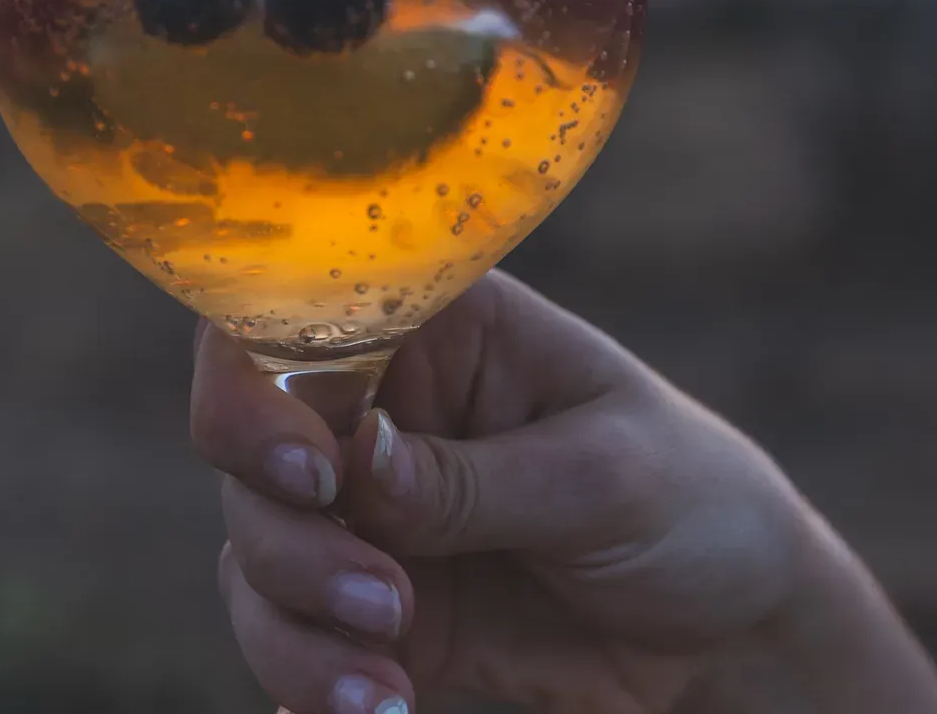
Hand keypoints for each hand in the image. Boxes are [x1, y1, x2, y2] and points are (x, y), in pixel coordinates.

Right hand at [191, 270, 936, 712]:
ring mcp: (370, 504)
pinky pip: (289, 633)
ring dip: (295, 625)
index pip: (296, 311)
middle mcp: (383, 401)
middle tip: (388, 603)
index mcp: (438, 323)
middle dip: (289, 536)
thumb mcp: (604, 474)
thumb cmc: (692, 500)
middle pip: (248, 443)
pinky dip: (307, 680)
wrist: (737, 634)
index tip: (315, 471)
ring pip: (255, 546)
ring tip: (388, 683)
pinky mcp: (371, 602)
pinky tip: (372, 709)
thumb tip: (356, 458)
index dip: (260, 383)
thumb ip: (475, 476)